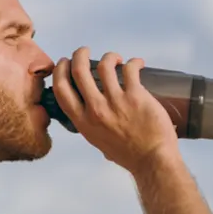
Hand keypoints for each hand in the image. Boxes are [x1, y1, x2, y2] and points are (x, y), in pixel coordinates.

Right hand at [51, 47, 178, 171]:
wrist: (153, 161)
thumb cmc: (129, 156)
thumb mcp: (98, 143)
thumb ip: (93, 127)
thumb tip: (92, 117)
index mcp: (83, 122)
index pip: (61, 90)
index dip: (60, 71)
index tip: (64, 63)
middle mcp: (96, 110)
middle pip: (78, 71)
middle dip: (79, 55)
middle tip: (84, 51)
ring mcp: (115, 102)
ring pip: (104, 65)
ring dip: (109, 56)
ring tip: (115, 59)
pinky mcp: (136, 96)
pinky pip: (130, 69)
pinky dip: (134, 62)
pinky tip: (138, 63)